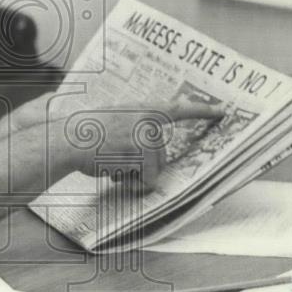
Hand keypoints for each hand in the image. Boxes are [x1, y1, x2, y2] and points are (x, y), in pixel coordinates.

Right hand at [11, 96, 222, 190]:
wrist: (68, 139)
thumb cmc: (85, 134)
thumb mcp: (114, 120)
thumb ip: (136, 126)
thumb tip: (153, 149)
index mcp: (142, 108)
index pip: (178, 108)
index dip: (202, 110)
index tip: (223, 111)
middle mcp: (149, 120)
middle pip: (161, 154)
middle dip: (142, 164)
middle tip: (117, 158)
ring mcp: (147, 136)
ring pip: (155, 169)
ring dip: (135, 173)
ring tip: (112, 163)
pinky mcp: (143, 154)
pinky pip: (148, 180)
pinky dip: (133, 183)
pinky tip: (114, 172)